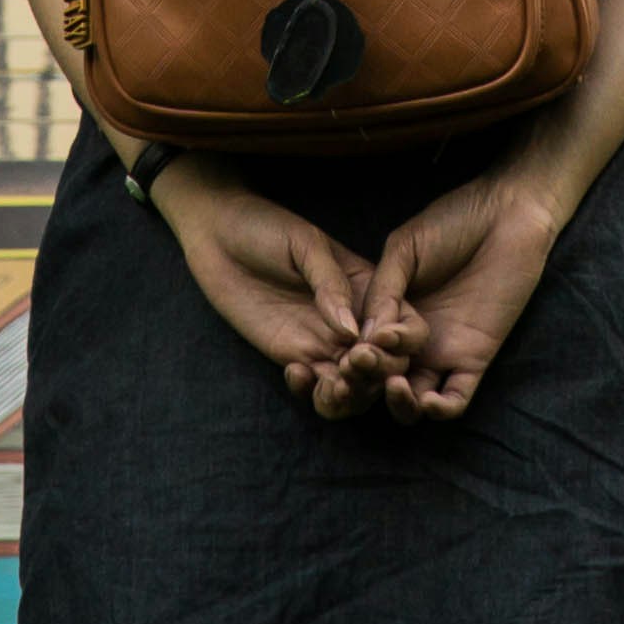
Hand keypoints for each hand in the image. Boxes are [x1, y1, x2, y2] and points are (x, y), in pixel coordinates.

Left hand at [154, 163, 395, 414]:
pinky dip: (313, 392)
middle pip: (386, 365)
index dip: (402, 341)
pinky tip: (295, 372)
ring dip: (350, 396)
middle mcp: (353, 322)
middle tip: (350, 366)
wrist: (218, 234)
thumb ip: (330, 285)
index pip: (405, 326)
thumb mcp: (305, 245)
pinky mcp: (292, 354)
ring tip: (331, 386)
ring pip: (354, 387)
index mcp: (368, 289)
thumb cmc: (266, 227)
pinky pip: (314, 387)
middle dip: (376, 375)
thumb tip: (352, 330)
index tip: (377, 343)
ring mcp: (323, 341)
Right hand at [362, 167, 573, 419]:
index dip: (352, 354)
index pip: (363, 346)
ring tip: (396, 386)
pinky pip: (456, 398)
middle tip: (365, 367)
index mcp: (391, 311)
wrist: (505, 215)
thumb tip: (363, 334)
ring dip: (400, 404)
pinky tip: (428, 400)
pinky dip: (439, 409)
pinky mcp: (476, 357)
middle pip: (382, 380)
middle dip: (368, 382)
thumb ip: (384, 290)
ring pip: (415, 399)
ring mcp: (444, 351)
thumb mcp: (405, 249)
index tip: (346, 350)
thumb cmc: (453, 221)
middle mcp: (414, 338)